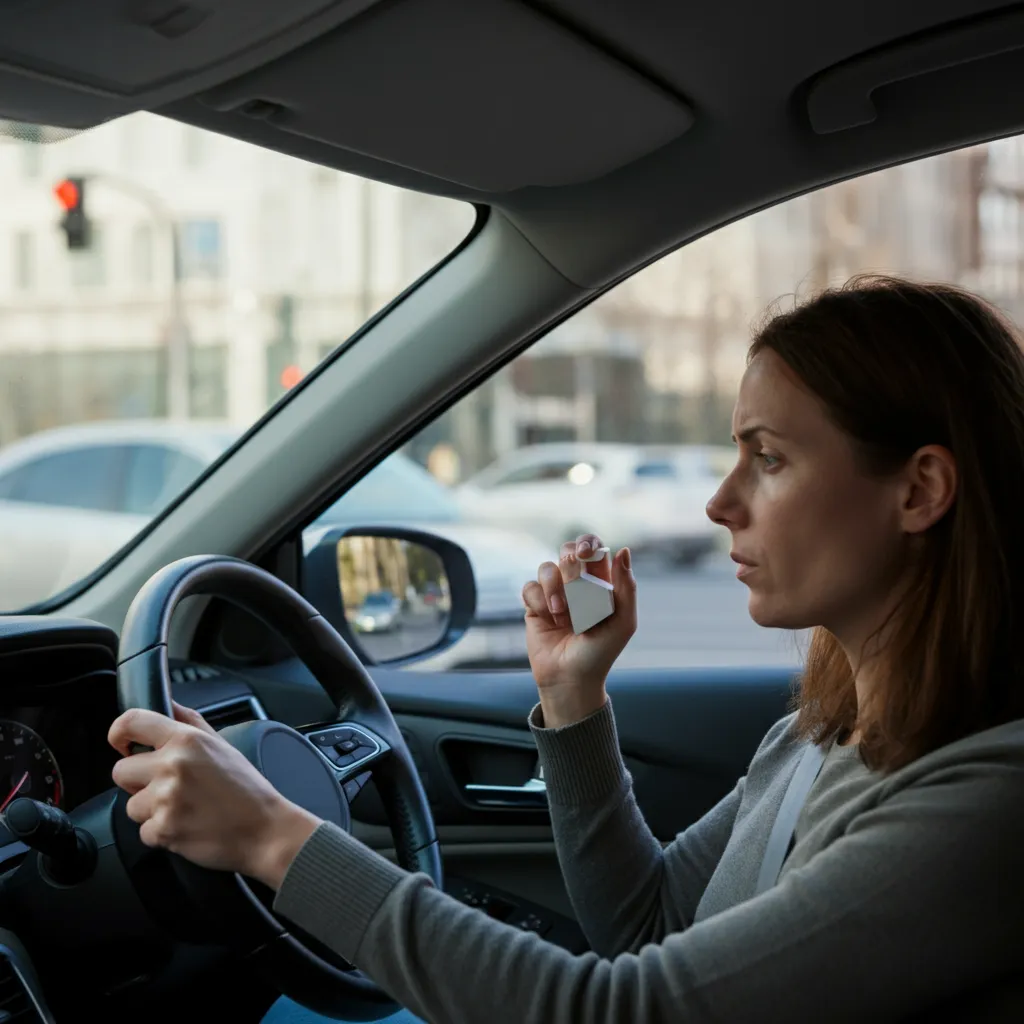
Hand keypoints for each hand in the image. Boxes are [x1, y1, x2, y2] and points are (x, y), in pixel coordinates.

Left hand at [108, 701, 319, 889]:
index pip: (131, 722)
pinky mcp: (163, 829)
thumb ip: (189, 721)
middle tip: (166, 787)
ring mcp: (166, 799)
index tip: (122, 743)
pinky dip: (161, 833)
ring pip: (131, 805)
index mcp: (187, 740)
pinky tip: (186, 826)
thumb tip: (167, 704)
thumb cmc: (246, 788)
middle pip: (120, 771)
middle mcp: (173, 765)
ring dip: (151, 810)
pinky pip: (143, 831)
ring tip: (183, 808)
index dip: (119, 733)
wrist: (265, 830)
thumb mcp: (222, 744)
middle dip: (138, 781)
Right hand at [522, 534, 635, 725]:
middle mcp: (576, 583)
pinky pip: (530, 587)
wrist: (571, 678)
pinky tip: (549, 620)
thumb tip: (623, 550)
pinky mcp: (534, 605)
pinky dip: (539, 602)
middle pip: (567, 551)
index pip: (594, 548)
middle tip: (576, 588)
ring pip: (547, 567)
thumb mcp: (623, 622)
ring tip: (563, 616)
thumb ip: (626, 587)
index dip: (588, 543)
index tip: (586, 554)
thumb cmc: (601, 652)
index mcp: (600, 582)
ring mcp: (554, 592)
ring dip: (555, 589)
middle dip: (570, 566)